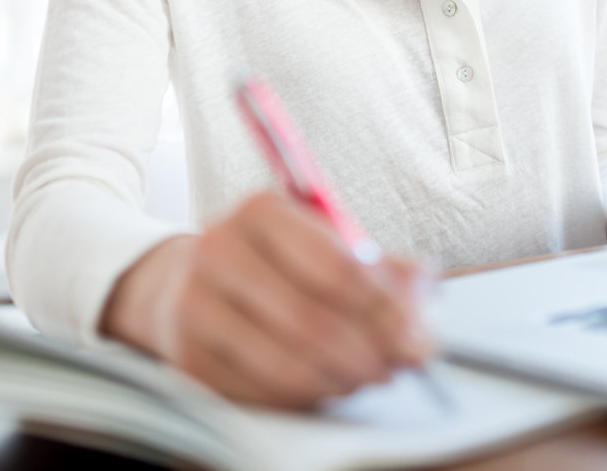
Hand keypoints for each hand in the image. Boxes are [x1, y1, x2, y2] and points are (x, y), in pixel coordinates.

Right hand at [100, 192, 431, 406]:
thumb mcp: (328, 241)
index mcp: (262, 210)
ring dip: (342, 377)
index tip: (415, 332)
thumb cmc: (275, 259)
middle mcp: (220, 249)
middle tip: (402, 363)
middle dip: (369, 350)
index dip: (382, 305)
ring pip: (284, 361)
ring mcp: (194, 305)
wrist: (183, 280)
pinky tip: (331, 385)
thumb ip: (384, 267)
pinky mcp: (184, 358)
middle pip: (310, 318)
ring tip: (373, 375)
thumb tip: (423, 299)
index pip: (334, 263)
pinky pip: (258, 391)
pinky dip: (305, 396)